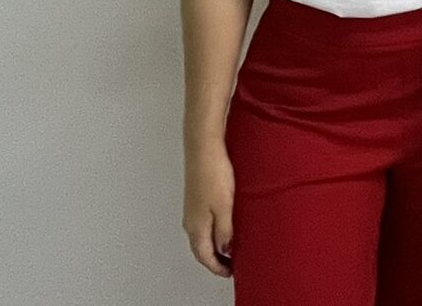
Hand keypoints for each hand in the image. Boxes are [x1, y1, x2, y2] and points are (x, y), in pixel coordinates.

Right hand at [183, 145, 236, 277]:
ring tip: (230, 249)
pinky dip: (212, 233)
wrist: (204, 148)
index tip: (230, 273)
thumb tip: (225, 250)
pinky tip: (224, 227)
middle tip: (231, 265)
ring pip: (201, 236)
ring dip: (213, 246)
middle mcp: (190, 221)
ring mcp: (191, 209)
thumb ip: (225, 231)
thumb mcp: (225, 207)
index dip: (217, 267)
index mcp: (196, 226)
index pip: (204, 256)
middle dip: (214, 260)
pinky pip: (202, 224)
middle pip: (200, 248)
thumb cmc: (214, 174)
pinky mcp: (196, 198)